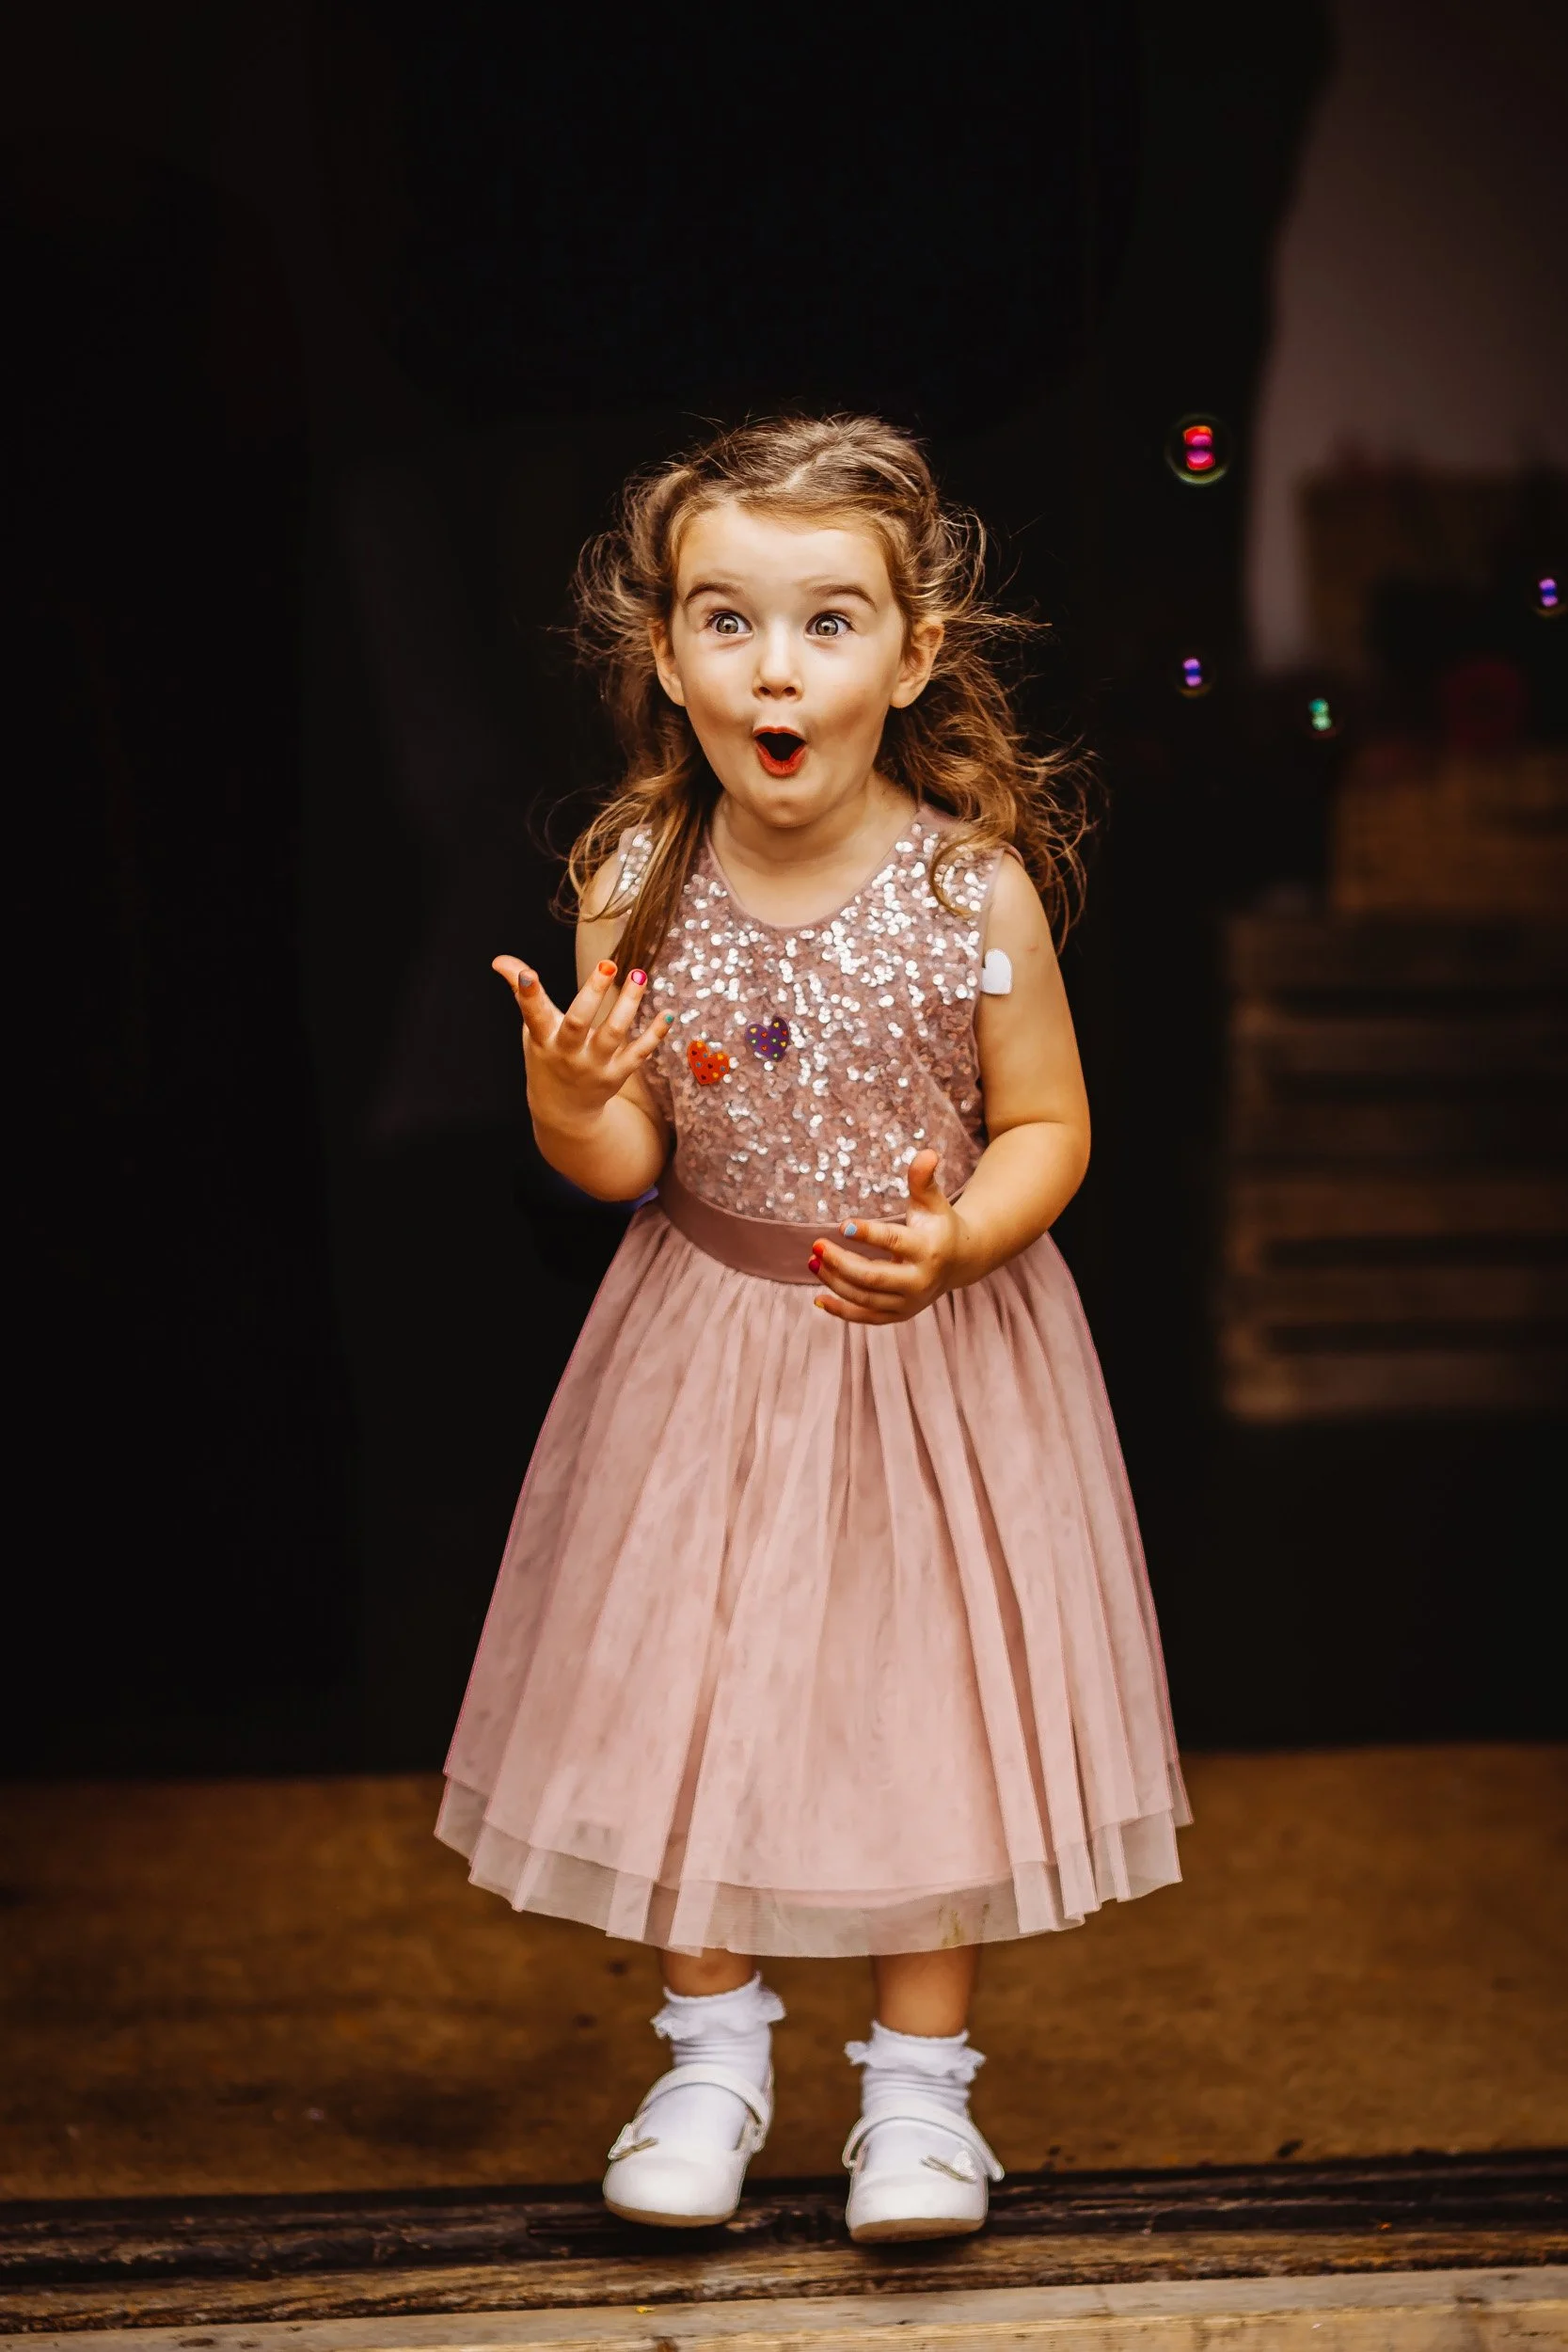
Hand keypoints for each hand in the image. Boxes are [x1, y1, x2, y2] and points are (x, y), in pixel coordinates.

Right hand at [493, 954, 672, 1133]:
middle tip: (608, 963)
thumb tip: (500, 960)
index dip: (528, 995)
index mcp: (543, 1039)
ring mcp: (593, 1065)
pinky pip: (639, 1053)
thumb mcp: (532, 1028)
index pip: (533, 1015)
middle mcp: (568, 1053)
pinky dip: (654, 1034)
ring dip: (628, 1004)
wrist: (562, 1110)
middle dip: (591, 993)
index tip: (528, 974)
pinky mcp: (617, 1074)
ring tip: (640, 975)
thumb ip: (523, 992)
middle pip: (578, 1022)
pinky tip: (667, 1013)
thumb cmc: (547, 1056)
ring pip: (613, 1033)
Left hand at [809, 1151, 968, 1324]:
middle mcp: (919, 1281)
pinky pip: (865, 1318)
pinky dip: (840, 1311)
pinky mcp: (899, 1315)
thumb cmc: (937, 1224)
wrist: (959, 1261)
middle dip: (840, 1263)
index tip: (842, 1225)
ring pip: (864, 1298)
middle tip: (816, 1245)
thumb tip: (927, 1152)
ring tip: (812, 1261)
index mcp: (928, 1250)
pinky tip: (818, 1299)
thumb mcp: (932, 1201)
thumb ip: (923, 1179)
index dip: (867, 1234)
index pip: (893, 1243)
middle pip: (873, 1277)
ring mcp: (909, 1302)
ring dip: (834, 1282)